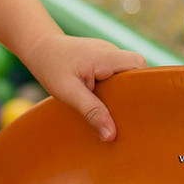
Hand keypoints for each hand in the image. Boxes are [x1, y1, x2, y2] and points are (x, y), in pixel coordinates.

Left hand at [21, 33, 145, 141]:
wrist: (39, 47)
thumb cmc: (51, 67)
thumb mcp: (68, 92)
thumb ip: (91, 111)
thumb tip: (111, 135)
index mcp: (105, 56)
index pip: (138, 63)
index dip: (144, 83)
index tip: (141, 107)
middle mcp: (110, 51)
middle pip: (136, 70)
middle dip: (134, 93)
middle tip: (127, 116)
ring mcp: (107, 54)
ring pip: (127, 73)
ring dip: (123, 92)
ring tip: (115, 112)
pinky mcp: (102, 59)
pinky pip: (117, 73)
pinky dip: (115, 88)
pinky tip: (105, 103)